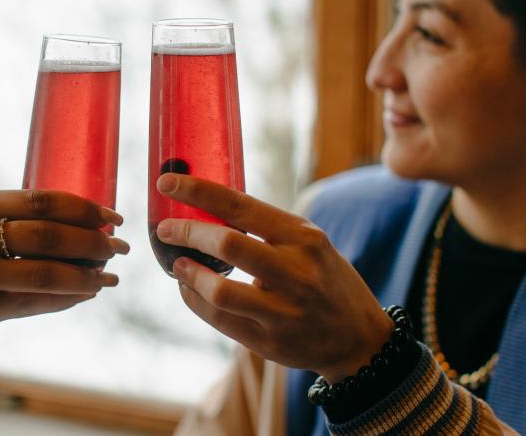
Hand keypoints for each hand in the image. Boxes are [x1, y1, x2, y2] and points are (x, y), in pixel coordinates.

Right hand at [0, 189, 128, 368]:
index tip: (112, 216)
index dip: (84, 208)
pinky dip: (65, 299)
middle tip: (120, 247)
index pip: (41, 200)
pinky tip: (84, 294)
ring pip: (45, 273)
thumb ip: (9, 219)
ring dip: (86, 275)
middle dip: (93, 242)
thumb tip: (82, 225)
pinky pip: (32, 303)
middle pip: (49, 235)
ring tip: (109, 276)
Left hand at [155, 173, 390, 381]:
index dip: (198, 191)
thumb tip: (205, 207)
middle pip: (227, 244)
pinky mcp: (270, 342)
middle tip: (165, 228)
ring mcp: (284, 311)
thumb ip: (266, 229)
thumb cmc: (324, 279)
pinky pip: (219, 319)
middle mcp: (297, 272)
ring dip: (188, 273)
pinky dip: (194, 300)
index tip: (167, 183)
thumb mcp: (309, 244)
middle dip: (188, 231)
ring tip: (177, 264)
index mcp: (304, 237)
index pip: (241, 205)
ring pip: (220, 290)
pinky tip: (188, 289)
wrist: (360, 339)